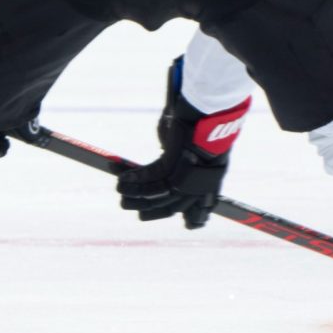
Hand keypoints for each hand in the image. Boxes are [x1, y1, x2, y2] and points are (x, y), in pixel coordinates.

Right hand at [116, 59, 248, 227]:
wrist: (208, 108)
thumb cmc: (201, 122)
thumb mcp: (193, 145)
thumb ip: (182, 159)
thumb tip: (167, 159)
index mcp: (212, 180)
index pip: (205, 208)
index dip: (195, 218)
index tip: (186, 224)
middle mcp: (201, 183)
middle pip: (174, 207)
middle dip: (151, 211)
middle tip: (131, 208)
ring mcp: (189, 175)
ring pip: (158, 195)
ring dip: (136, 195)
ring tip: (120, 193)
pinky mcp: (175, 164)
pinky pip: (151, 177)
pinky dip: (135, 180)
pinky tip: (122, 180)